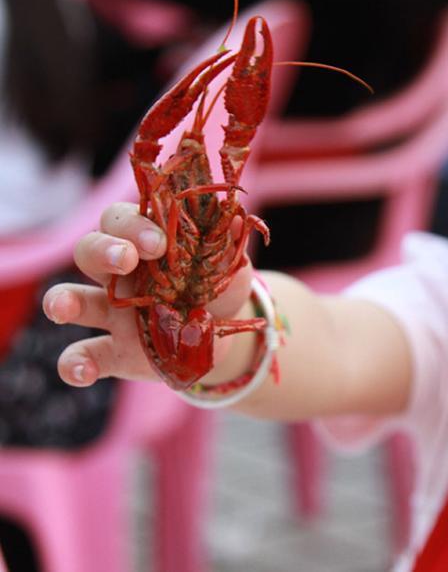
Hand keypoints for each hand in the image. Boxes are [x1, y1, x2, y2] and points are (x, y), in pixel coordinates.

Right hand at [43, 202, 253, 386]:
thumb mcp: (228, 264)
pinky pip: (81, 355)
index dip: (133, 226)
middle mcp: (118, 275)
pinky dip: (73, 365)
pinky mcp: (113, 352)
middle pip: (89, 250)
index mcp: (143, 243)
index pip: (121, 220)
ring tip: (63, 308)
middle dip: (102, 251)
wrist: (224, 334)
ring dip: (62, 301)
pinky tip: (82, 373)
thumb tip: (241, 219)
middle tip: (126, 260)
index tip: (158, 241)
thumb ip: (228, 243)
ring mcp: (111, 314)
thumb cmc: (219, 286)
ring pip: (71, 298)